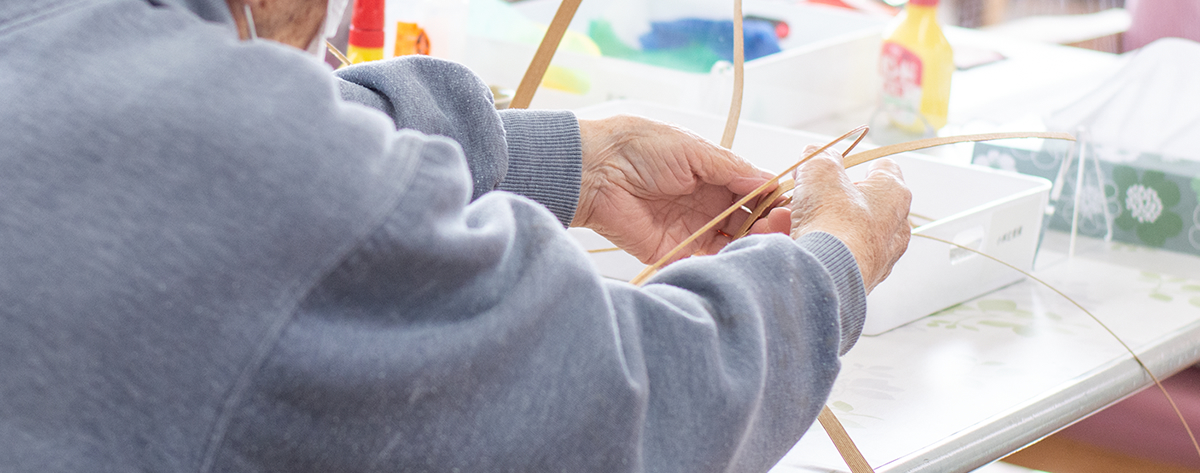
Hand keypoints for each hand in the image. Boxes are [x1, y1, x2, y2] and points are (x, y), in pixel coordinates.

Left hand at [571, 115, 777, 263]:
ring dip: (751, 243)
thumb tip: (769, 181)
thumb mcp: (693, 150)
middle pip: (750, 221)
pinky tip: (740, 256)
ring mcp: (693, 229)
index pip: (755, 192)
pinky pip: (706, 261)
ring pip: (733, 243)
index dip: (773, 199)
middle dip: (768, 224)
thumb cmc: (639, 148)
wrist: (595, 171)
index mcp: (713, 176)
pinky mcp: (674, 251)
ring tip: (763, 239)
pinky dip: (725, 261)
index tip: (790, 206)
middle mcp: (707, 204)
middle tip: (778, 225)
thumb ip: (731, 168)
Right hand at [786, 147, 911, 291]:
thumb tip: (816, 155)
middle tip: (797, 198)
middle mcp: (895, 227)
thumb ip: (819, 157)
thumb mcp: (819, 170)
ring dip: (810, 224)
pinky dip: (813, 248)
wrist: (827, 274)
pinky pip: (834, 256)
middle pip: (857, 204)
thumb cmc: (832, 219)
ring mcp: (879, 258)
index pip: (884, 169)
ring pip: (841, 232)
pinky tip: (788, 243)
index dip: (857, 165)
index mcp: (894, 194)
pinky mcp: (861, 281)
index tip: (837, 167)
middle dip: (822, 200)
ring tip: (779, 222)